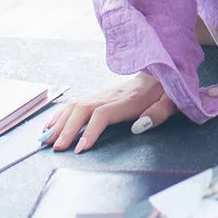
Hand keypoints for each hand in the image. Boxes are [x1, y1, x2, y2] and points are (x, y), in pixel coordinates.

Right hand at [41, 72, 174, 152]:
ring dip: (59, 122)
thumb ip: (159, 113)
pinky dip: (60, 114)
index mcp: (129, 100)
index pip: (103, 114)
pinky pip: (76, 102)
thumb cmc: (167, 90)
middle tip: (55, 148)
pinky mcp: (99, 94)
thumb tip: (139, 127)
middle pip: (83, 109)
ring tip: (45, 140)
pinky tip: (50, 125)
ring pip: (75, 105)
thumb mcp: (172, 101)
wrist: (161, 68)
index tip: (79, 149)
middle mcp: (111, 95)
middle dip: (66, 129)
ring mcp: (103, 93)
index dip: (90, 131)